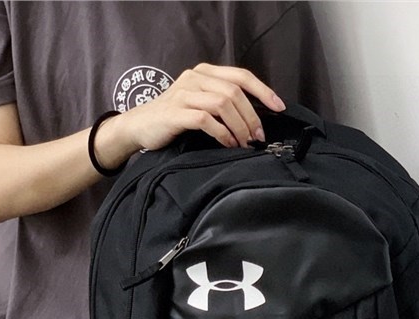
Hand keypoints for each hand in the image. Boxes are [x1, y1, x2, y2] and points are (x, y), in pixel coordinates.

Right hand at [103, 63, 285, 158]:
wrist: (139, 127)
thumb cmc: (174, 119)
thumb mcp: (200, 104)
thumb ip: (222, 104)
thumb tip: (255, 120)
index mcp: (204, 73)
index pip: (241, 76)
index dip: (263, 91)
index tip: (279, 108)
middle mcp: (195, 78)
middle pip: (235, 92)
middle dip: (252, 116)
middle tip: (259, 137)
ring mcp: (184, 94)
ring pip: (223, 104)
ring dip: (239, 126)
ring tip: (245, 143)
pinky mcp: (176, 112)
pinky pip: (206, 120)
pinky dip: (222, 133)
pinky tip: (228, 144)